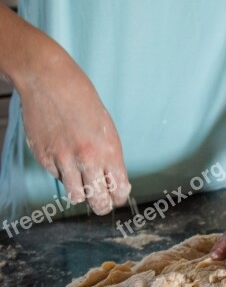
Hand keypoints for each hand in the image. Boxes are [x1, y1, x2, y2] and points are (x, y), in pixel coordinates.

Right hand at [19, 45, 130, 214]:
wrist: (49, 81)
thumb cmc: (82, 101)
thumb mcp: (107, 129)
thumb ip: (110, 157)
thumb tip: (111, 183)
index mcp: (109, 151)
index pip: (119, 191)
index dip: (118, 198)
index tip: (116, 198)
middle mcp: (87, 159)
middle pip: (98, 202)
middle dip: (102, 206)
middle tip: (101, 202)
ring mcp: (64, 160)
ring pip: (76, 197)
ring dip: (81, 193)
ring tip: (82, 182)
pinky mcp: (44, 158)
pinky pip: (57, 178)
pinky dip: (62, 173)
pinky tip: (63, 155)